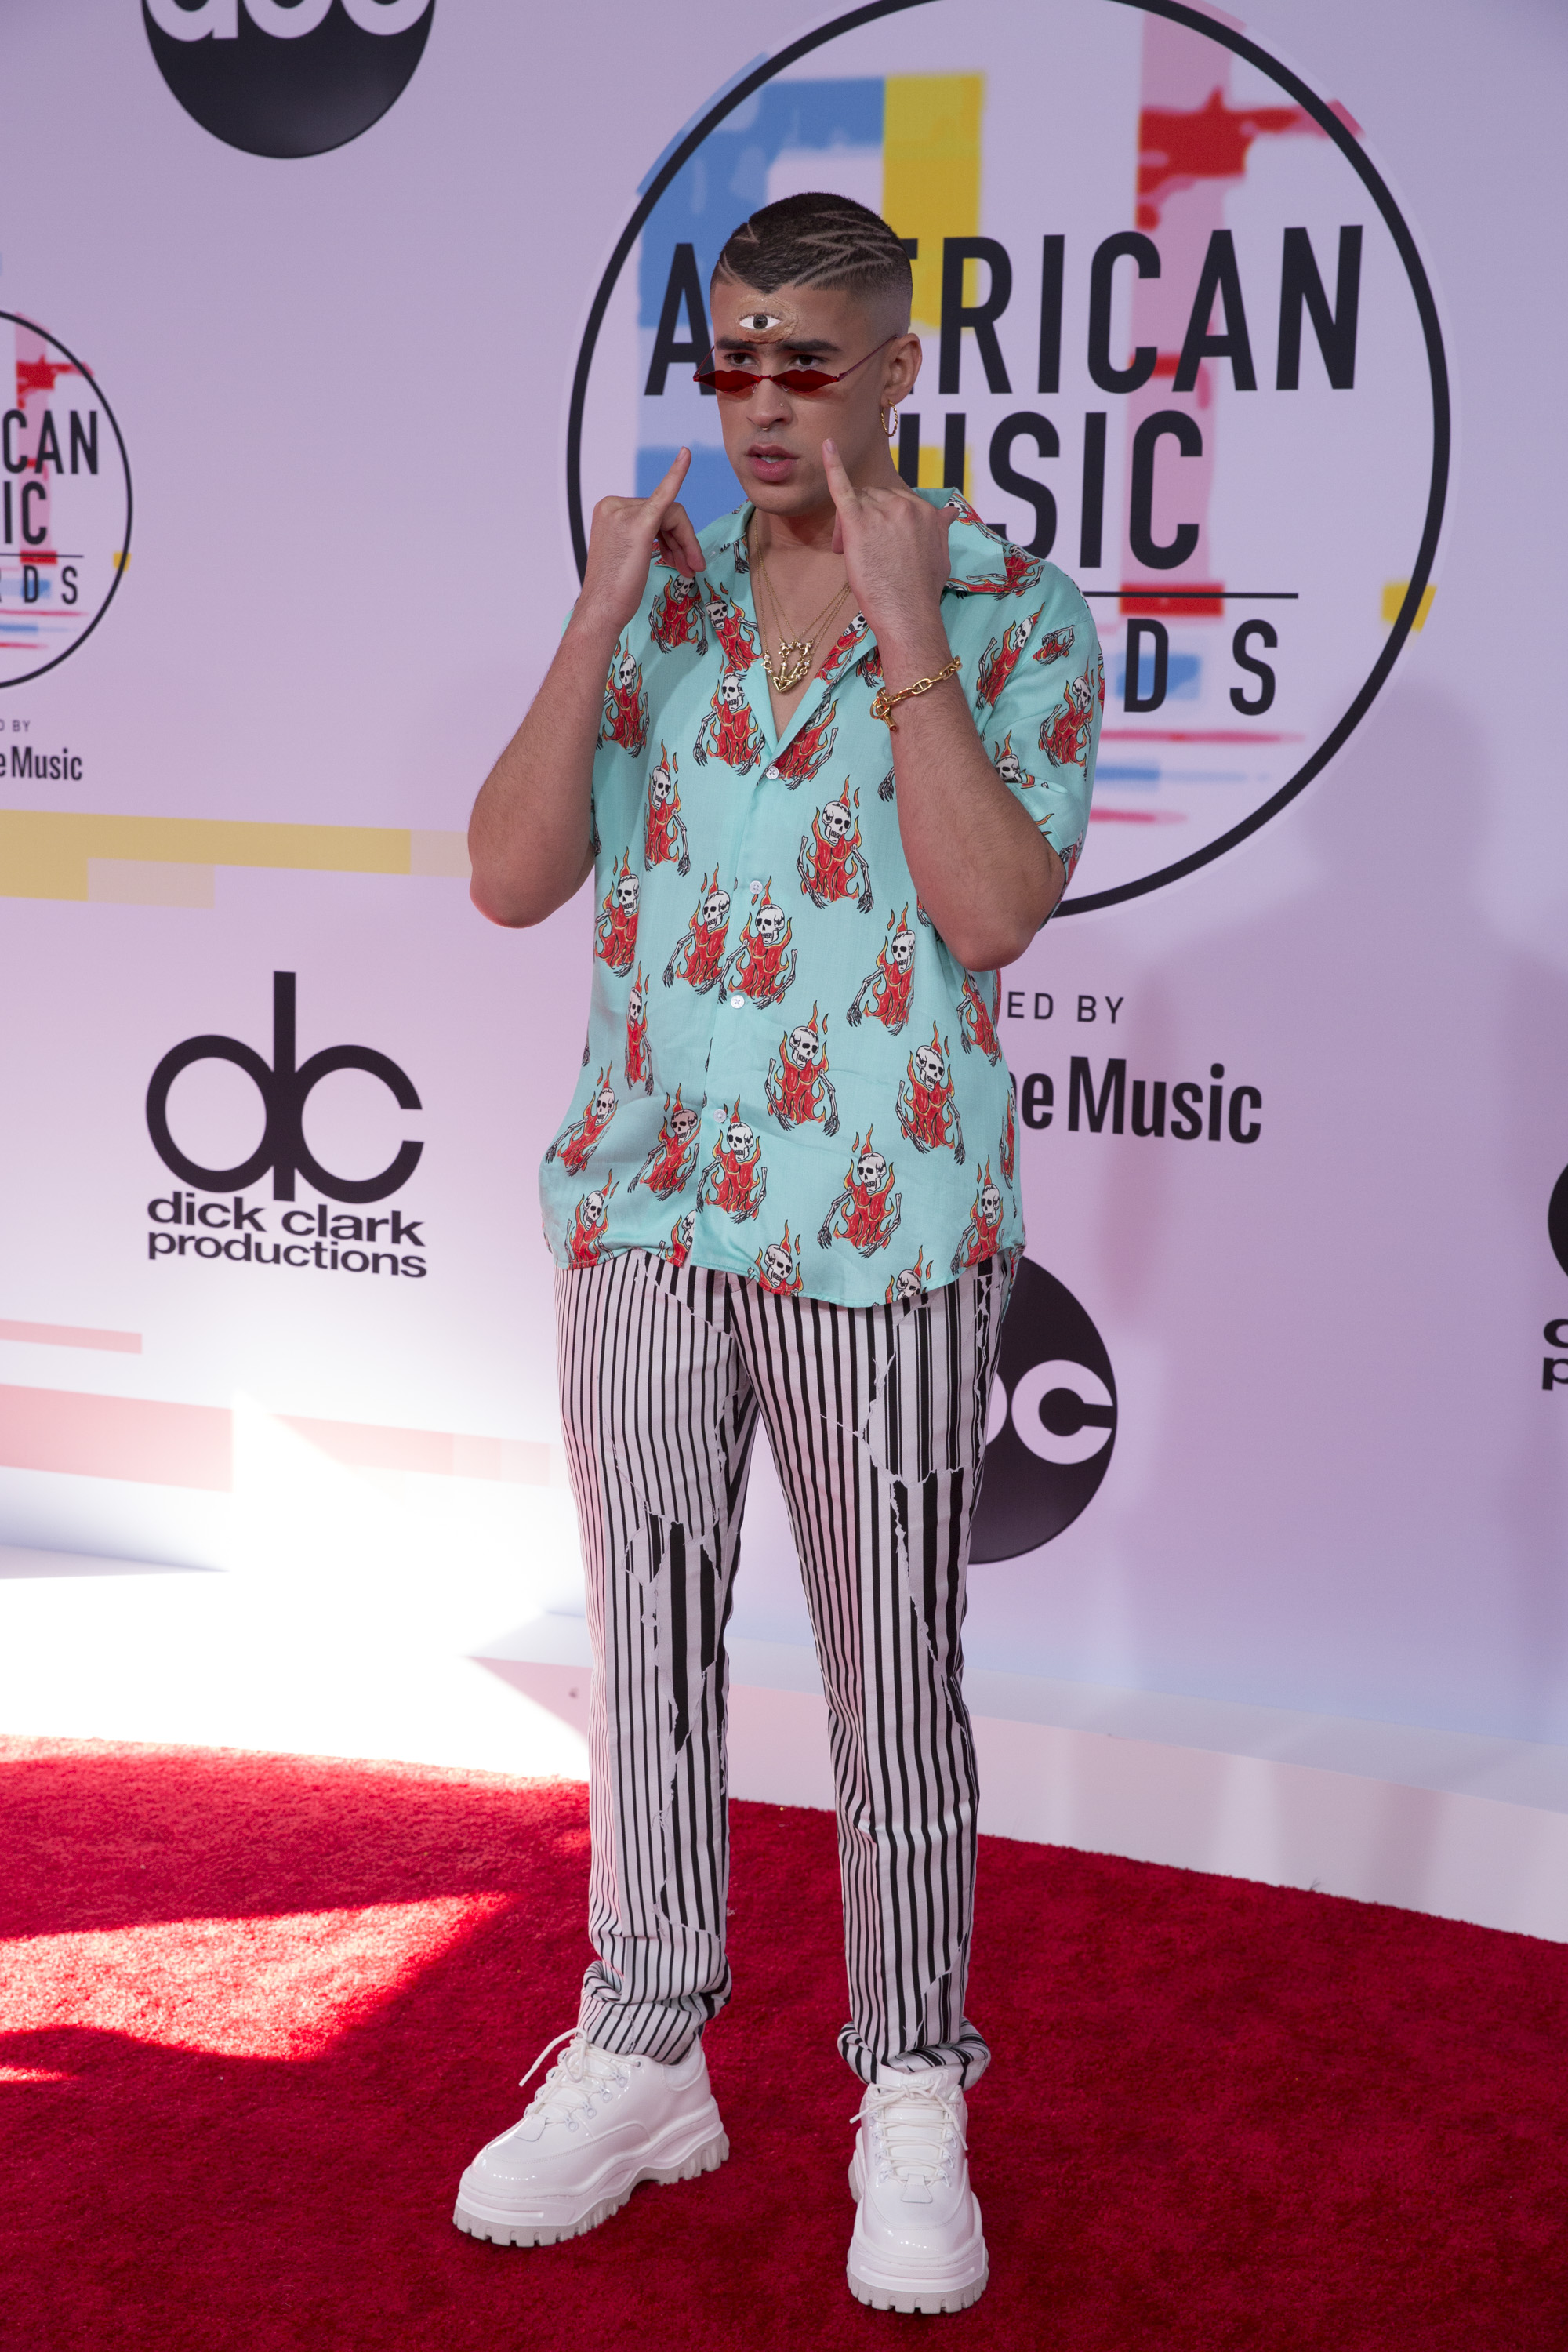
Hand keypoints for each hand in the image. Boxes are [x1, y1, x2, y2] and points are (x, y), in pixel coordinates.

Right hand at [579, 448, 705, 635]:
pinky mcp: (639, 524)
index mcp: (610, 509)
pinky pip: (663, 494)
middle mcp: (614, 505)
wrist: (602, 611)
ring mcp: (624, 513)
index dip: (673, 537)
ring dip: (686, 543)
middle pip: (667, 513)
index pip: (653, 511)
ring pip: (673, 516)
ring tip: (689, 569)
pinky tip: (685, 456)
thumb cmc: (615, 592)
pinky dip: (677, 474)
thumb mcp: (629, 555)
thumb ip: (644, 536)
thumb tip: (669, 536)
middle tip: (692, 568)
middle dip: (683, 541)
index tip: (680, 558)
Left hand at [821, 438, 951, 652]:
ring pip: (858, 500)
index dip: (883, 523)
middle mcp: (907, 505)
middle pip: (874, 497)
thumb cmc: (921, 593)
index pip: (896, 502)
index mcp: (927, 511)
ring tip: (847, 553)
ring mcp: (883, 511)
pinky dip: (834, 465)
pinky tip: (827, 446)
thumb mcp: (940, 555)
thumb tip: (950, 512)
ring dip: (848, 523)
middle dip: (864, 521)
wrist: (909, 615)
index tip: (880, 547)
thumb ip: (941, 529)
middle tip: (859, 554)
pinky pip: (843, 486)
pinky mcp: (859, 522)